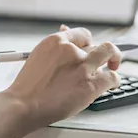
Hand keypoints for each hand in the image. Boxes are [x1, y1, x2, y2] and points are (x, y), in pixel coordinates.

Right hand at [5, 26, 121, 127]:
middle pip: (97, 44)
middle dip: (102, 52)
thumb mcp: (38, 56)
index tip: (90, 50)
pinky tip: (111, 84)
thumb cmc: (28, 86)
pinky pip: (112, 76)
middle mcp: (71, 50)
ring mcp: (82, 66)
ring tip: (112, 67)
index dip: (88, 43)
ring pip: (109, 53)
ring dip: (112, 61)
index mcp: (56, 41)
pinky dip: (114, 80)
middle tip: (105, 59)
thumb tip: (66, 31)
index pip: (82, 35)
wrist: (23, 105)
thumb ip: (56, 48)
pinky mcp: (90, 84)